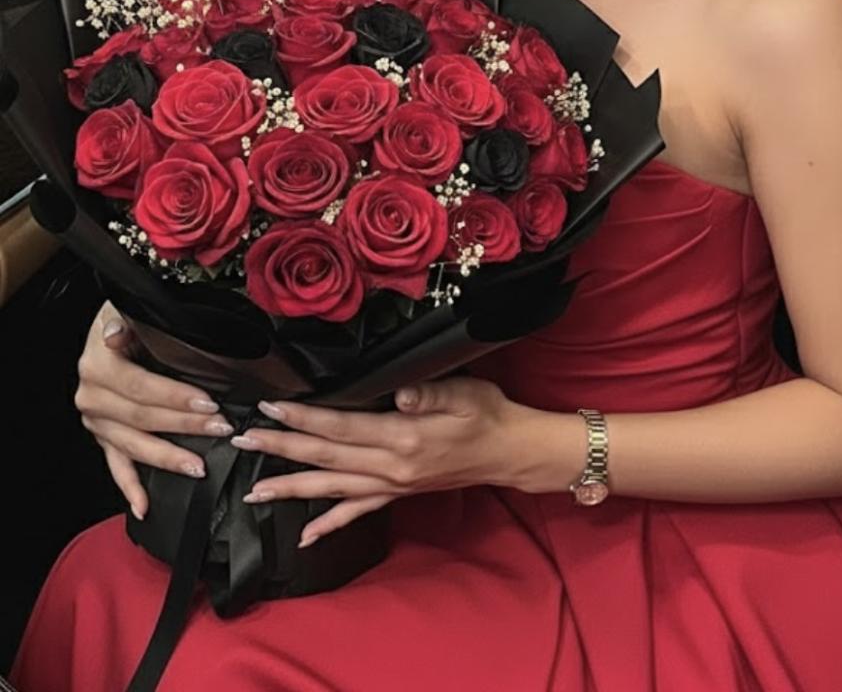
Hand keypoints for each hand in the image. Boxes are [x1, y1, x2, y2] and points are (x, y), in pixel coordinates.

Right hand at [75, 301, 235, 519]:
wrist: (111, 321)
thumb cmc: (127, 315)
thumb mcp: (129, 308)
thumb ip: (127, 320)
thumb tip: (115, 334)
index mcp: (98, 364)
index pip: (140, 386)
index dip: (174, 397)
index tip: (208, 404)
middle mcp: (92, 395)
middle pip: (141, 418)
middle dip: (183, 426)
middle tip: (220, 429)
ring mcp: (96, 419)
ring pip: (132, 445)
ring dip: (166, 458)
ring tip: (198, 467)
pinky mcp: (103, 435)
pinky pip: (115, 464)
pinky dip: (129, 487)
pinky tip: (144, 507)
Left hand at [231, 375, 549, 547]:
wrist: (510, 451)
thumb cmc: (488, 414)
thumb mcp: (465, 393)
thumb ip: (430, 393)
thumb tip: (400, 395)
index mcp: (403, 438)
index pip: (342, 427)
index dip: (305, 418)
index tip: (271, 409)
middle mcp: (392, 467)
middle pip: (327, 458)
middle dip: (282, 450)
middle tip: (244, 441)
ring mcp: (393, 485)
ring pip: (333, 488)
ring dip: (292, 488)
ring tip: (255, 492)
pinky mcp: (398, 493)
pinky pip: (357, 511)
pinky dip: (329, 523)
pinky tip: (305, 535)